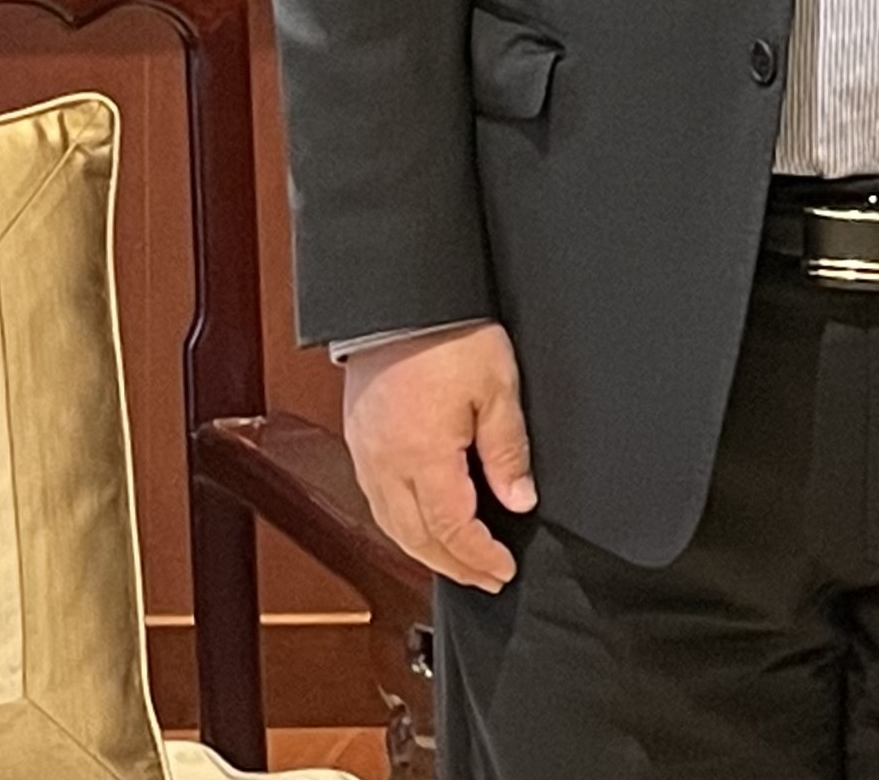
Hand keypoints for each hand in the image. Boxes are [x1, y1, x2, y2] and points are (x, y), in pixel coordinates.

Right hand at [338, 319, 533, 592]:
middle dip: (453, 566)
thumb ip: (507, 450)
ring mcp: (366, 456)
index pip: (451, 531)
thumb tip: (519, 501)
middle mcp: (385, 466)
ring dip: (425, 551)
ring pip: (391, 526)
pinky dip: (402, 524)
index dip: (478, 557)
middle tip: (486, 578)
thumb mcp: (498, 388)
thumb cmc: (450, 335)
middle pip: (416, 539)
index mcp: (422, 458)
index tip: (503, 570)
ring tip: (458, 561)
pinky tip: (421, 523)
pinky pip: (377, 501)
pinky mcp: (359, 441)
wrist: (399, 301)